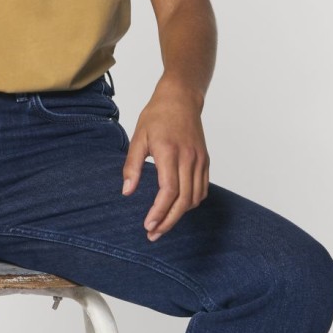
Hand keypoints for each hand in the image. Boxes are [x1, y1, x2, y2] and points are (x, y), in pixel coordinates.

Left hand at [121, 78, 209, 239]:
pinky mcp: (205, 161)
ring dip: (179, 215)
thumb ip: (132, 166)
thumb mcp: (138, 137)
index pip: (168, 191)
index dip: (159, 212)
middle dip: (168, 221)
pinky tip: (178, 209)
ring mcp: (199, 160)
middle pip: (184, 200)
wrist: (181, 98)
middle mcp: (189, 158)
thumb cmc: (157, 116)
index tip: (148, 225)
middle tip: (153, 234)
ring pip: (195, 198)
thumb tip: (127, 192)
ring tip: (163, 224)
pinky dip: (191, 203)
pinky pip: (202, 189)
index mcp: (170, 153)